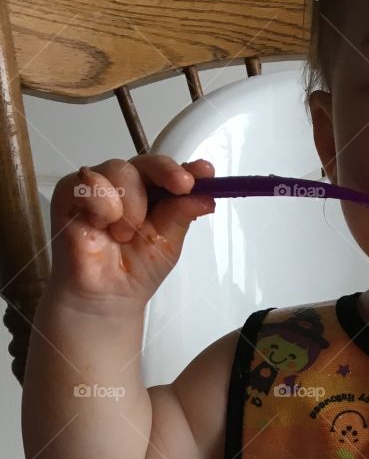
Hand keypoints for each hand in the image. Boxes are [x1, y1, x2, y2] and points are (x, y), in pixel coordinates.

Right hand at [48, 154, 215, 309]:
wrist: (107, 295)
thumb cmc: (137, 269)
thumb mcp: (168, 242)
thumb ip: (183, 213)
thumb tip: (208, 194)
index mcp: (151, 192)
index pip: (166, 170)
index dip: (184, 169)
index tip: (205, 173)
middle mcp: (125, 184)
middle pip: (145, 162)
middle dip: (166, 174)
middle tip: (181, 188)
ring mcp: (98, 185)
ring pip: (120, 170)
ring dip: (131, 205)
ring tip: (123, 236)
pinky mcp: (69, 192)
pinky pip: (89, 181)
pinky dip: (102, 203)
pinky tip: (101, 225)